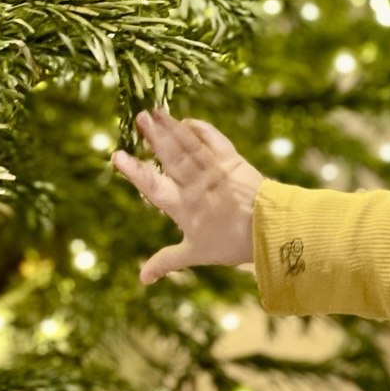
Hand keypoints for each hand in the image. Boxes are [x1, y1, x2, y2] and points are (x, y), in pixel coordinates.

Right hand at [111, 109, 264, 283]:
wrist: (271, 230)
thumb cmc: (231, 244)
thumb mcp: (195, 254)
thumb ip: (167, 261)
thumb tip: (142, 279)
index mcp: (182, 207)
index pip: (152, 186)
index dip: (135, 171)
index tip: (118, 155)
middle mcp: (196, 185)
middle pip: (170, 157)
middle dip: (154, 136)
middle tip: (139, 116)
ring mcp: (215, 170)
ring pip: (189, 145)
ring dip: (172, 127)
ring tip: (156, 111)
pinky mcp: (233, 161)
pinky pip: (214, 140)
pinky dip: (201, 129)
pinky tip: (189, 121)